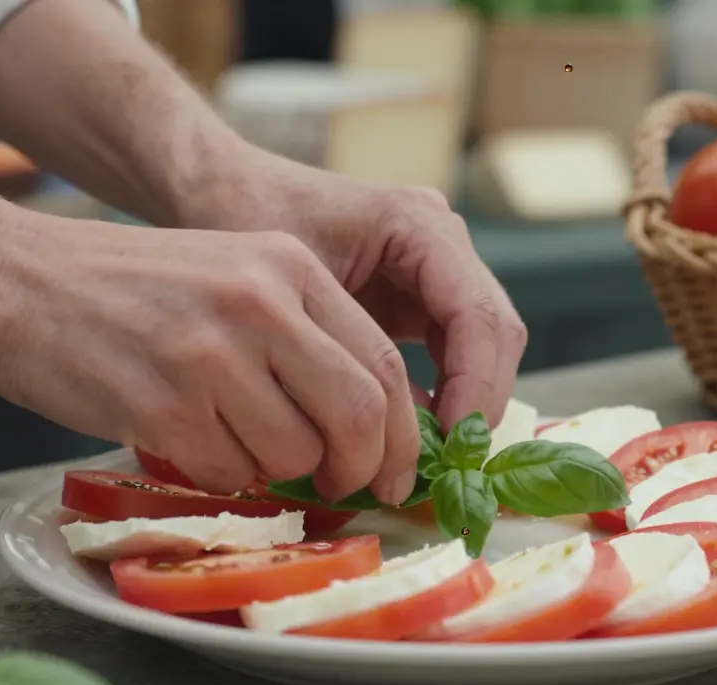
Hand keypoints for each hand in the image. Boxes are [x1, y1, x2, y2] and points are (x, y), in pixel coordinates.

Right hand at [0, 215, 420, 503]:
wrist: (15, 278)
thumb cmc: (129, 287)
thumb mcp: (233, 275)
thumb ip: (302, 332)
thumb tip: (367, 423)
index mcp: (288, 267)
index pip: (382, 363)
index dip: (401, 432)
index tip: (398, 469)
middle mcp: (259, 303)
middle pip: (358, 414)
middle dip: (361, 467)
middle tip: (342, 485)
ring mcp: (210, 354)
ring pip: (293, 453)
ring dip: (274, 469)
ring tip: (231, 439)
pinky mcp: (161, 405)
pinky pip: (226, 472)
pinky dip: (216, 472)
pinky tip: (183, 437)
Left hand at [197, 150, 527, 428]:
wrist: (221, 189)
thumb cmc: (246, 221)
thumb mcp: (290, 283)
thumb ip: (343, 347)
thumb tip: (381, 428)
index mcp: (417, 223)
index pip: (477, 315)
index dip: (474, 384)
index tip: (449, 440)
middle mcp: (439, 239)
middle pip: (495, 331)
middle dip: (478, 400)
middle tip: (446, 463)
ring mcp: (434, 266)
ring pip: (483, 345)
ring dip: (465, 402)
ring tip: (427, 457)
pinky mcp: (418, 293)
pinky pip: (452, 348)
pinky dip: (443, 393)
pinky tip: (411, 434)